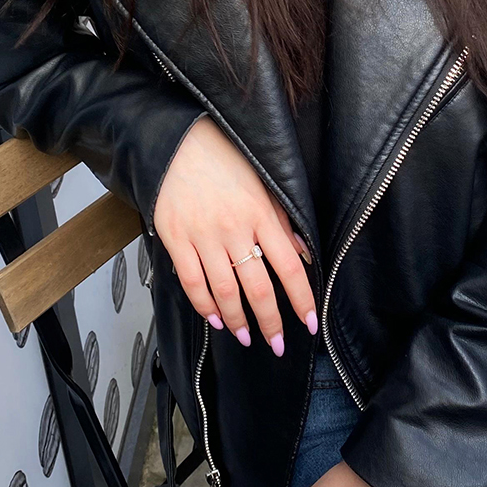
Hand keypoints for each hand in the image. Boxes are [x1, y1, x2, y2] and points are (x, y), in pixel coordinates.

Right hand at [154, 116, 316, 355]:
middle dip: (270, 322)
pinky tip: (214, 319)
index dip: (301, 300)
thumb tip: (303, 254)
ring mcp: (203, 235)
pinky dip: (204, 305)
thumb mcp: (264, 184)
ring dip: (237, 320)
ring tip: (246, 336)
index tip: (310, 323)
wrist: (180, 142)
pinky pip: (192, 281)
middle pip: (257, 287)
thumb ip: (283, 220)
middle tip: (277, 344)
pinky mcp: (176, 237)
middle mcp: (234, 228)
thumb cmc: (225, 160)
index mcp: (261, 214)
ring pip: (224, 290)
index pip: (289, 266)